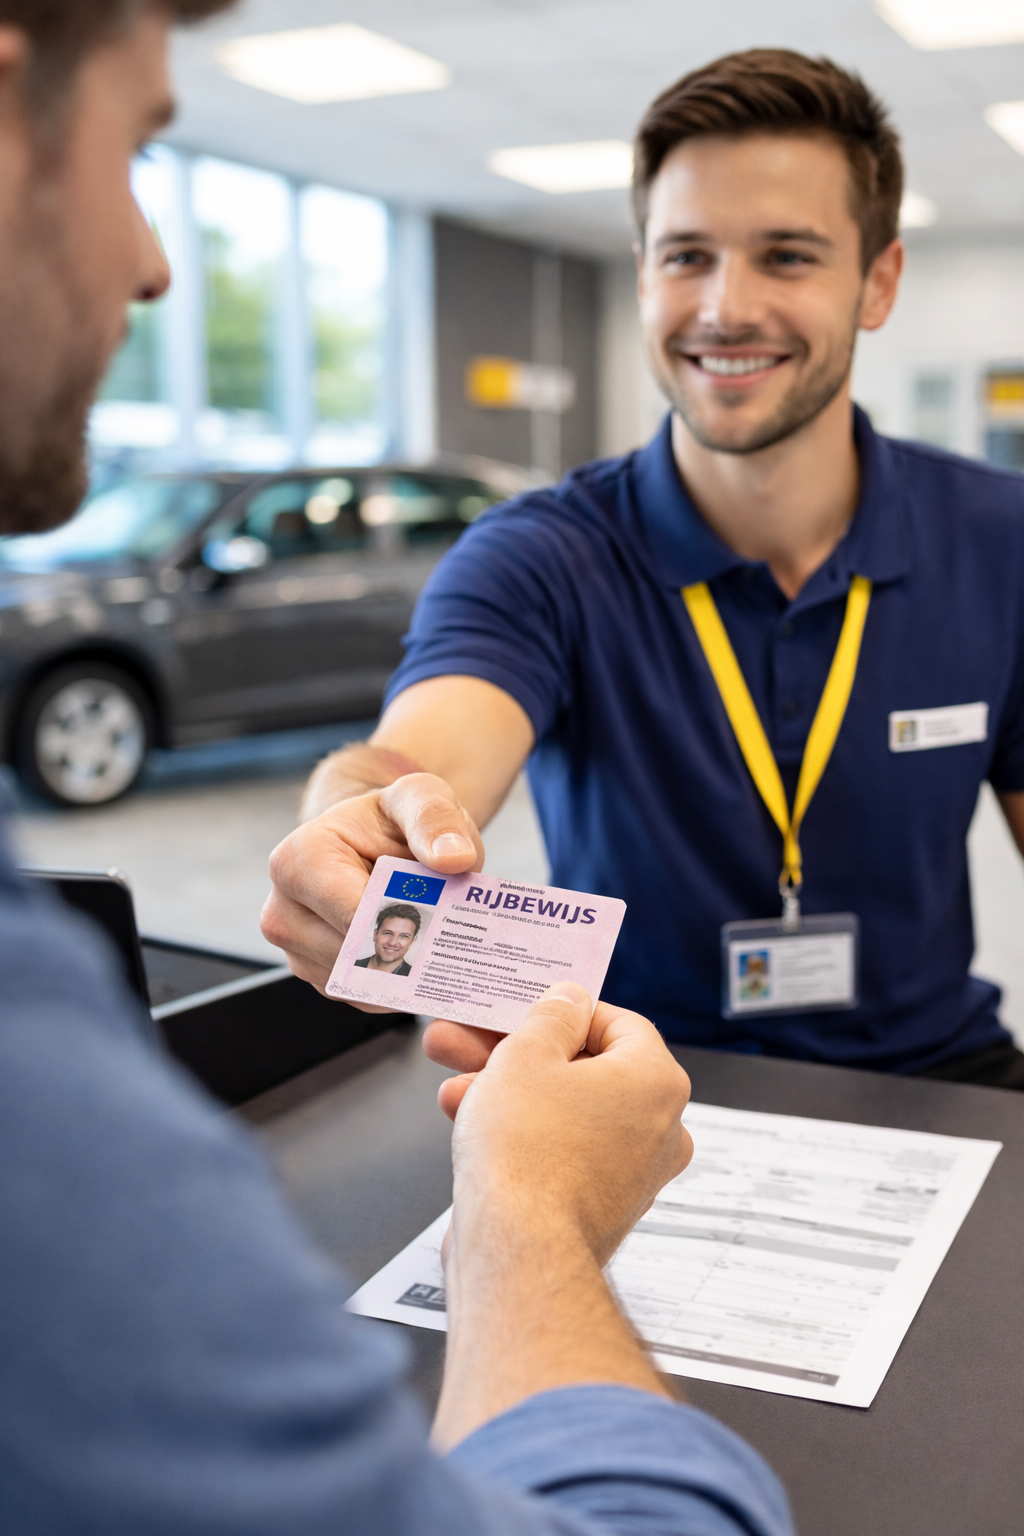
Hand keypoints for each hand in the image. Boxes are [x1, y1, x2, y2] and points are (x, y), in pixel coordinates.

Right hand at [260, 773, 482, 993]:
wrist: (377, 842)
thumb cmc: (391, 821)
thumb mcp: (420, 798)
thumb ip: (435, 819)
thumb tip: (454, 858)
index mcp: (297, 861)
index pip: (353, 915)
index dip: (402, 917)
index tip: (437, 909)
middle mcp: (283, 911)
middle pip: (356, 954)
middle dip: (405, 942)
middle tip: (440, 920)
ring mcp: (296, 950)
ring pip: (361, 982)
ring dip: (404, 963)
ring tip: (425, 928)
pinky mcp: (318, 976)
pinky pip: (365, 996)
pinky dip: (397, 980)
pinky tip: (414, 947)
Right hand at [430, 984, 692, 1447]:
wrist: (517, 1255)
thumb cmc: (527, 1154)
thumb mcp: (526, 1053)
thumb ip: (549, 1016)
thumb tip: (568, 1001)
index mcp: (657, 1081)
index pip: (618, 1022)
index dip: (564, 1011)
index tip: (525, 1011)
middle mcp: (660, 1129)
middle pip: (584, 1068)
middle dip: (518, 1052)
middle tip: (470, 1042)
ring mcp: (634, 1174)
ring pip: (568, 1111)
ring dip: (509, 1093)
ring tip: (453, 1087)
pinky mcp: (601, 1208)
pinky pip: (564, 1152)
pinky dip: (524, 1135)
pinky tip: (470, 1125)